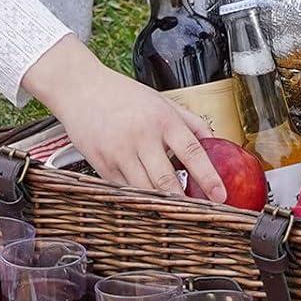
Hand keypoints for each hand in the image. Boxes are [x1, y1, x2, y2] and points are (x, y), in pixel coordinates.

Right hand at [21, 37, 225, 201]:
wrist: (80, 87)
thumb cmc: (122, 94)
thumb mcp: (162, 100)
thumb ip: (190, 120)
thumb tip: (214, 140)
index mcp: (162, 119)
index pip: (192, 152)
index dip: (208, 177)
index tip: (220, 195)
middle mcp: (142, 137)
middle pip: (167, 181)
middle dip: (184, 201)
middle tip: (197, 213)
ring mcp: (120, 153)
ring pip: (145, 190)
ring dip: (161, 202)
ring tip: (173, 207)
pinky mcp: (102, 164)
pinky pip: (125, 189)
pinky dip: (138, 195)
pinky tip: (146, 195)